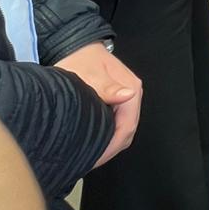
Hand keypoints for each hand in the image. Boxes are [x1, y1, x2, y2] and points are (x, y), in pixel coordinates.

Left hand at [54, 43, 141, 167]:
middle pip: (127, 131)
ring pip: (123, 130)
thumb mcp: (89, 74)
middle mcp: (132, 94)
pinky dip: (107, 137)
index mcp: (130, 89)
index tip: (93, 159)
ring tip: (88, 156)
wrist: (77, 47)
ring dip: (108, 144)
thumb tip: (128, 96)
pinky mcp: (118, 102)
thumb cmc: (80, 60)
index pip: (128, 125)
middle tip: (87, 162)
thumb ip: (107, 87)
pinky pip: (117, 124)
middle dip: (110, 149)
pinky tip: (92, 143)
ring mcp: (126, 99)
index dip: (111, 146)